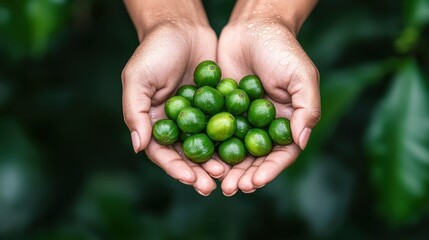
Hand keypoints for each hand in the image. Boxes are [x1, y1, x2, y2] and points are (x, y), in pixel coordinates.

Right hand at [122, 19, 225, 195]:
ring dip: (216, 162)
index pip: (163, 152)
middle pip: (186, 155)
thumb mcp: (138, 78)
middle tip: (214, 186)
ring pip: (207, 146)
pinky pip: (223, 127)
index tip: (191, 179)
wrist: (182, 27)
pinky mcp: (215, 107)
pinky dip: (231, 141)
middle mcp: (175, 124)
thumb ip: (135, 111)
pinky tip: (242, 152)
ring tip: (229, 175)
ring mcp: (197, 117)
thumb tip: (138, 146)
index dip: (175, 168)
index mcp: (153, 122)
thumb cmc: (154, 50)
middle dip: (199, 172)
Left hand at [217, 3, 320, 195]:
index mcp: (288, 122)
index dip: (268, 171)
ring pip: (234, 150)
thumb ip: (307, 108)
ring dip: (226, 168)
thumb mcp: (302, 76)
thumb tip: (300, 142)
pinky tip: (200, 159)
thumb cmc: (282, 49)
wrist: (253, 26)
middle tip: (230, 189)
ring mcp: (242, 119)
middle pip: (256, 158)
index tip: (254, 183)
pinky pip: (215, 132)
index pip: (280, 154)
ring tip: (216, 182)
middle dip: (244, 175)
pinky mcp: (222, 110)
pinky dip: (210, 147)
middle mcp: (265, 125)